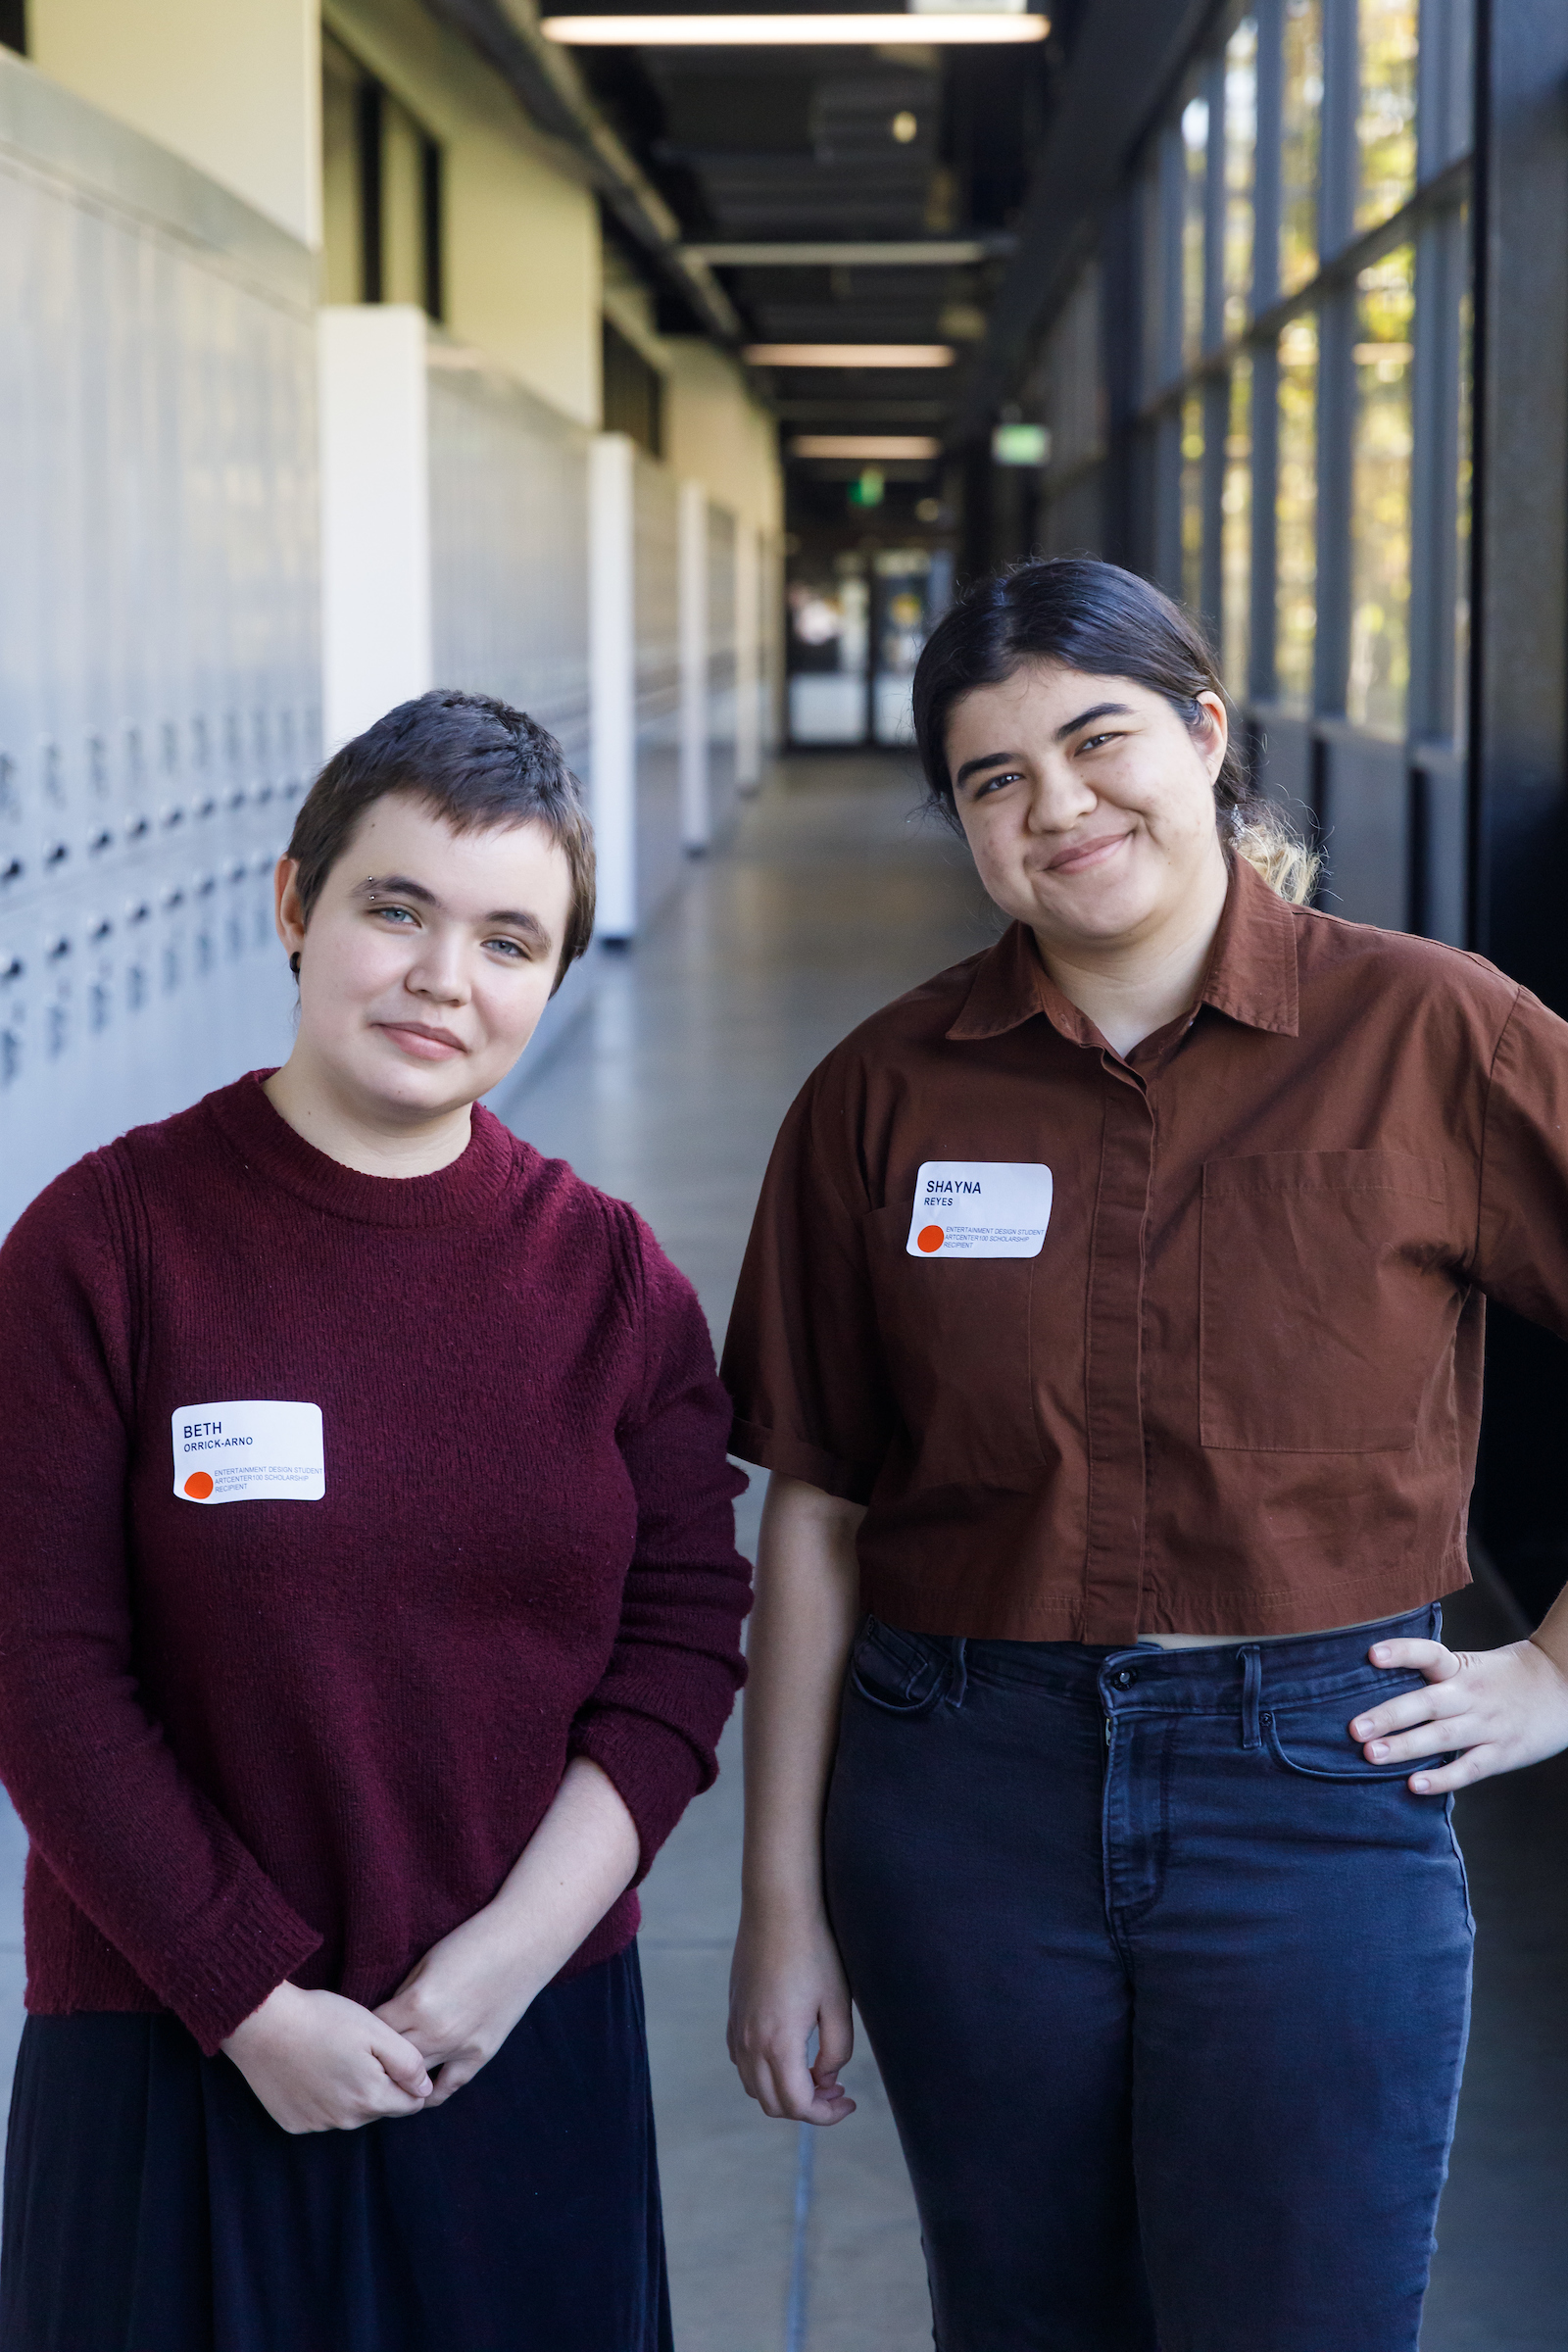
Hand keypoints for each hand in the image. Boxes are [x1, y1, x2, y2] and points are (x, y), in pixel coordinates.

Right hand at [222, 1980, 432, 2132]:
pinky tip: (314, 2070)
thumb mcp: (377, 2030)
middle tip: (363, 2050)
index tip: (395, 2057)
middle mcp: (345, 2121)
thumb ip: (408, 2063)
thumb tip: (425, 2089)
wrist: (264, 2024)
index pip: (410, 2104)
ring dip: (352, 2092)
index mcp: (370, 2098)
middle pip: (380, 2108)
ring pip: (351, 2113)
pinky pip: (322, 2115)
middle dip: (381, 2085)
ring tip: (336, 2056)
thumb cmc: (324, 2019)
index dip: (410, 2080)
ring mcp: (316, 2125)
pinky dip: (324, 2098)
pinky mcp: (293, 2123)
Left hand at [376, 1913, 543, 2109]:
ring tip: (382, 2079)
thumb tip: (385, 2022)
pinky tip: (417, 2092)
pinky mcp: (481, 2055)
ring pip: (414, 2079)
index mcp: (416, 2004)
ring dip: (399, 2078)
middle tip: (362, 2061)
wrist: (523, 1942)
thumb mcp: (425, 1964)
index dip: (361, 2032)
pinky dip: (429, 2093)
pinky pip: (448, 2087)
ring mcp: (460, 2047)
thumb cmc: (470, 1943)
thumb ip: (403, 1998)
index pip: (373, 2031)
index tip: (354, 2034)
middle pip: (389, 2060)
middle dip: (374, 2059)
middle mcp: (436, 2032)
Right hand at [728, 1906, 855, 2125]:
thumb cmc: (815, 1951)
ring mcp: (736, 2029)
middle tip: (838, 2091)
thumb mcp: (838, 2004)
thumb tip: (825, 2078)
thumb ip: (836, 2052)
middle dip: (808, 2108)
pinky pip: (743, 2063)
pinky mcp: (733, 2015)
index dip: (826, 2115)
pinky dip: (765, 2074)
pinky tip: (791, 2054)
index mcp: (778, 2043)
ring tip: (818, 2075)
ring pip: (754, 2087)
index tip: (849, 2102)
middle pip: (773, 2104)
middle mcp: (749, 2043)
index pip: (798, 2105)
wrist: (778, 1908)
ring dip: (785, 2092)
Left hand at [1350, 1635, 1567, 1793]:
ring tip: (1371, 1755)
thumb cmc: (1502, 1678)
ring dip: (1405, 1747)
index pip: (1429, 1654)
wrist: (1563, 1686)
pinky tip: (1414, 1785)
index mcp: (1461, 1668)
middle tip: (1354, 1728)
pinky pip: (1468, 1768)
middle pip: (1426, 1703)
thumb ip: (1432, 1676)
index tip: (1372, 1654)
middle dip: (1388, 1715)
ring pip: (1442, 1737)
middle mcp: (1471, 1695)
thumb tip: (1374, 1686)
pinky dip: (1442, 1778)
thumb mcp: (1469, 1666)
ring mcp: (1487, 1726)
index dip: (1402, 1652)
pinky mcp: (1502, 1753)